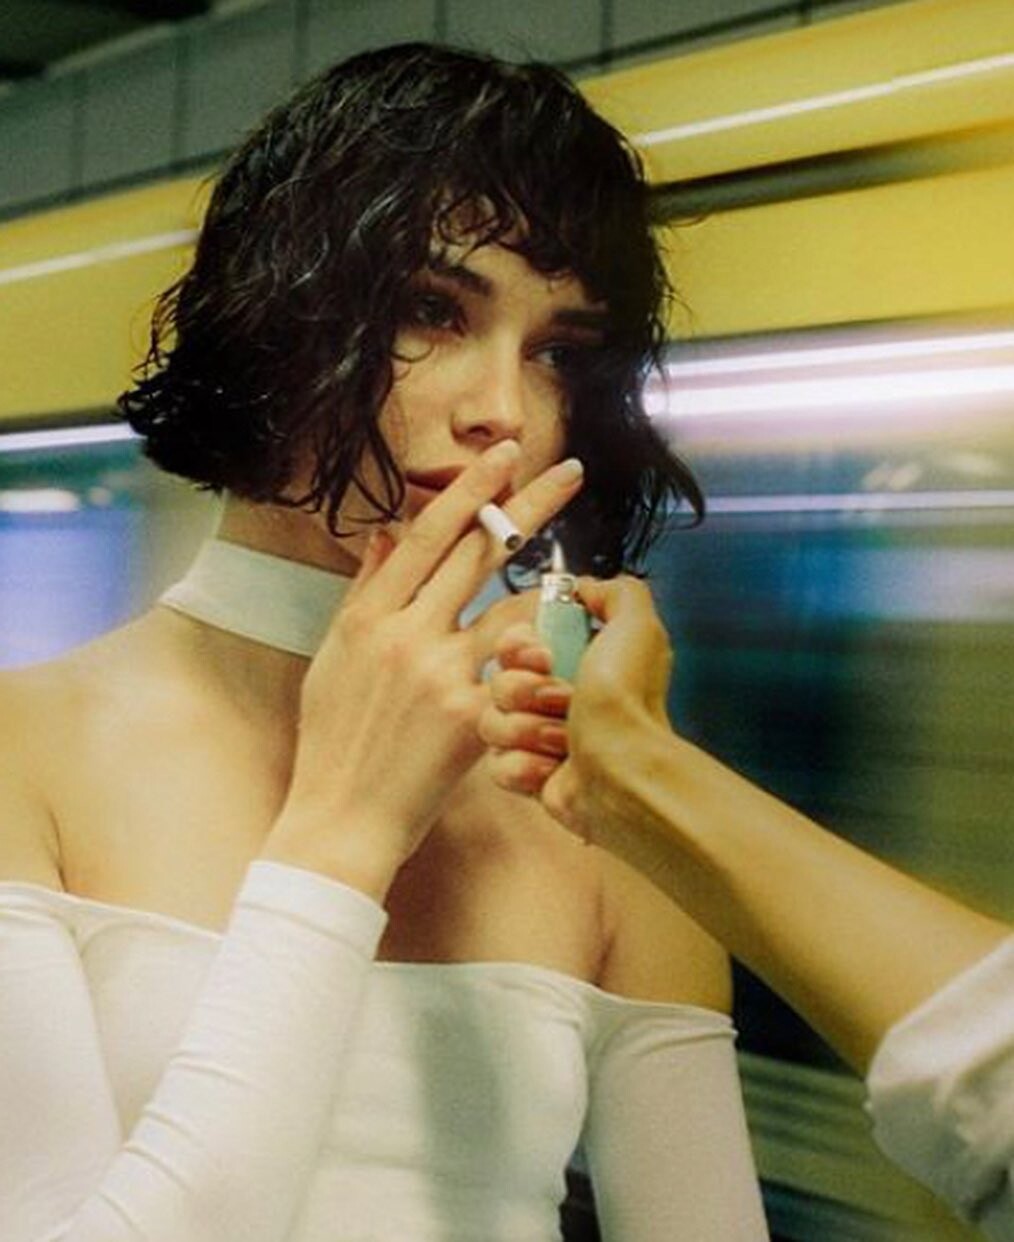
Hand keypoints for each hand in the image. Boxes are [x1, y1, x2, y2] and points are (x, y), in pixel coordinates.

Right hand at [265, 441, 583, 897]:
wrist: (341, 816)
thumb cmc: (332, 739)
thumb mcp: (334, 656)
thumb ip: (364, 591)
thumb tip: (385, 534)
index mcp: (369, 615)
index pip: (428, 533)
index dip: (471, 489)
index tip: (506, 455)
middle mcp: (406, 633)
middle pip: (478, 553)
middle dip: (529, 505)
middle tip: (569, 470)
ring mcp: (440, 673)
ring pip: (512, 608)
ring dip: (545, 595)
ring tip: (571, 588)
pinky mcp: (469, 714)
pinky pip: (519, 673)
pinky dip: (541, 663)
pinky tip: (558, 660)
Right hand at [480, 575, 672, 833]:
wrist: (625, 771)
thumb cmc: (629, 701)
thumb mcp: (636, 624)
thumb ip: (615, 592)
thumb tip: (584, 588)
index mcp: (576, 662)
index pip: (513, 643)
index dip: (517, 647)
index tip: (543, 656)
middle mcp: (557, 698)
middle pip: (498, 680)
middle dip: (522, 690)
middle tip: (561, 700)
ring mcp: (540, 739)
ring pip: (492, 722)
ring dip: (527, 729)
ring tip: (565, 740)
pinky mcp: (530, 777)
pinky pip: (497, 765)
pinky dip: (525, 766)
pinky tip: (554, 769)